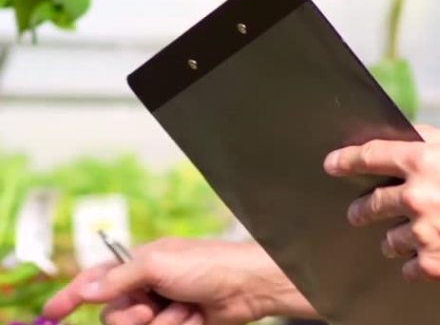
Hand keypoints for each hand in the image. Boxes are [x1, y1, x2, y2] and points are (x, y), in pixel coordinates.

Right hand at [43, 238, 317, 324]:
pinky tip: (195, 317)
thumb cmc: (208, 263)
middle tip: (156, 306)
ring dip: (162, 324)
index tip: (51, 313)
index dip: (73, 295)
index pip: (99, 278)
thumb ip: (120, 278)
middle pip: (115, 314)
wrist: (247, 286)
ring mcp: (164, 307)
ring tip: (185, 309)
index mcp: (141, 261)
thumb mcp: (159, 264)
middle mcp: (149, 284)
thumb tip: (87, 286)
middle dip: (134, 316)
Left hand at [324, 131, 439, 288]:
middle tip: (359, 212)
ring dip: (396, 236)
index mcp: (426, 160)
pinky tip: (436, 254)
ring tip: (418, 234)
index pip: (371, 155)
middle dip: (362, 208)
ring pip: (389, 239)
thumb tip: (410, 135)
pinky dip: (417, 261)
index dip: (345, 159)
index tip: (331, 164)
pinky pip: (409, 267)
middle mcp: (419, 196)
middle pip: (371, 203)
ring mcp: (426, 233)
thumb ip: (436, 140)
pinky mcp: (437, 266)